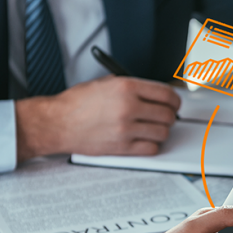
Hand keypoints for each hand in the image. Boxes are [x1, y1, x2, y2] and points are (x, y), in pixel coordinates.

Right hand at [15, 75, 180, 161]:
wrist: (57, 123)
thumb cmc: (77, 103)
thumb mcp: (106, 83)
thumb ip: (133, 87)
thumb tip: (156, 94)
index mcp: (126, 87)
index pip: (166, 93)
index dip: (174, 100)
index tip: (174, 103)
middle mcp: (128, 107)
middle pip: (168, 114)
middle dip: (169, 116)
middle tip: (164, 116)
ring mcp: (126, 129)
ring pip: (163, 132)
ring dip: (161, 131)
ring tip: (152, 128)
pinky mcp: (122, 147)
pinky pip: (151, 148)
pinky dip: (152, 145)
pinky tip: (144, 140)